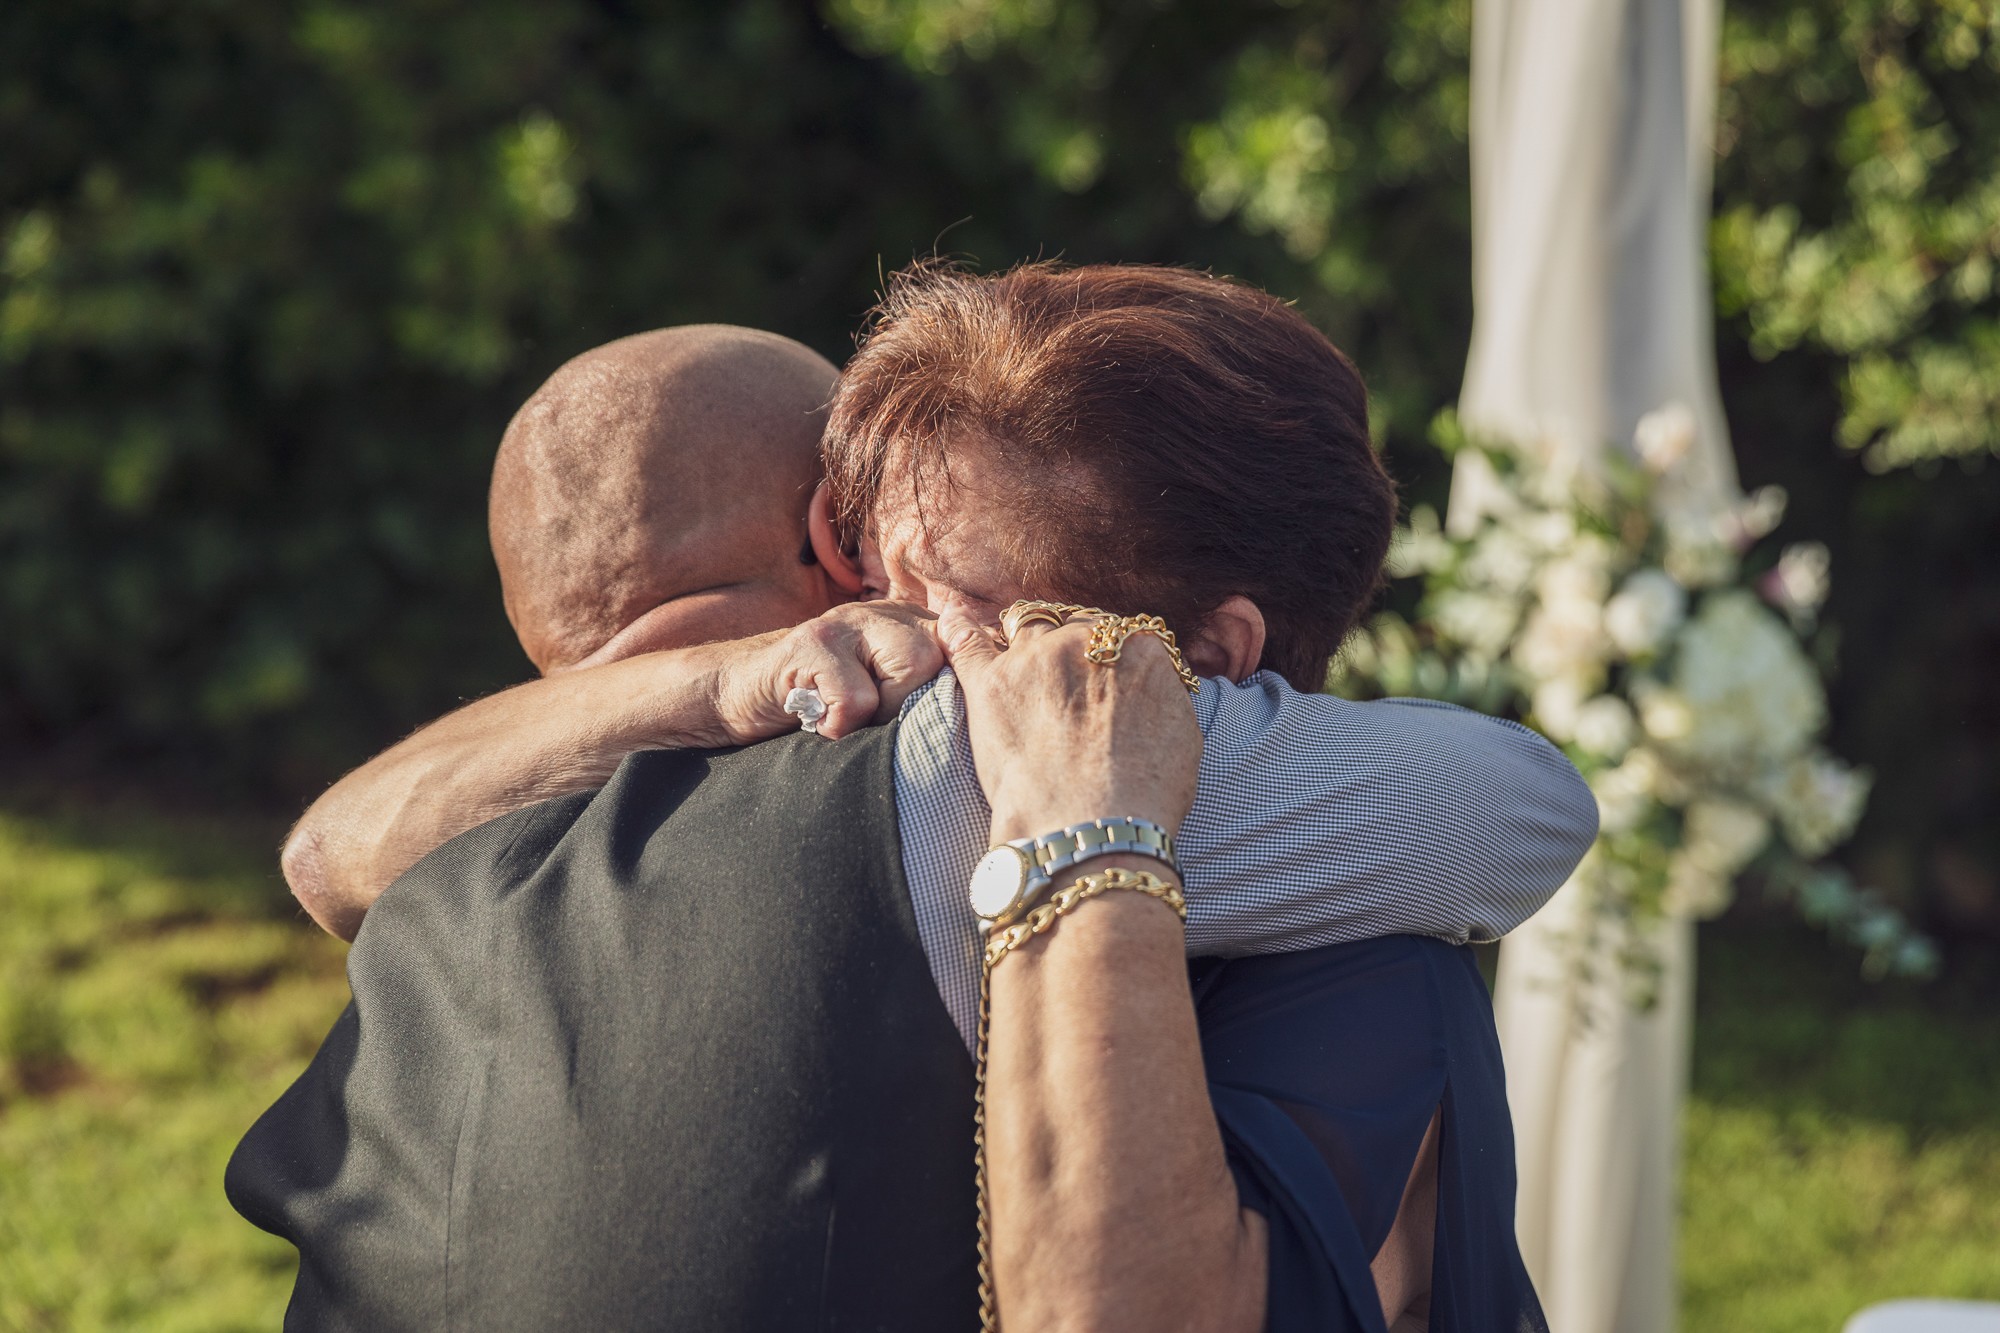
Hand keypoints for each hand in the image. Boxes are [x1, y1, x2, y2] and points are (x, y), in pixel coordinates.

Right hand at [714, 600, 944, 742]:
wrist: (733, 696)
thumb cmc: (817, 707)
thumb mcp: (880, 694)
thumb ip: (926, 686)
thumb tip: (985, 707)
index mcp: (907, 622)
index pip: (965, 644)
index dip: (958, 686)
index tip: (939, 715)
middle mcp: (881, 612)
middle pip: (942, 655)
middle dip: (911, 701)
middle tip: (869, 718)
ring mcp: (844, 622)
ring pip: (911, 667)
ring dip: (878, 711)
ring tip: (844, 717)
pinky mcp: (811, 644)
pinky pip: (858, 697)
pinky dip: (839, 725)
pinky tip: (817, 721)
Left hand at [938, 604, 1201, 844]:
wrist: (1091, 824)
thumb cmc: (1145, 795)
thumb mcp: (1184, 735)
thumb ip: (1164, 694)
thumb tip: (1154, 685)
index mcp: (1139, 647)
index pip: (1119, 634)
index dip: (1108, 659)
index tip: (1102, 682)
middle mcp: (1087, 639)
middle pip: (1072, 626)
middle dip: (1069, 651)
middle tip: (1063, 689)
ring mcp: (1035, 656)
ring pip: (1025, 627)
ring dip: (1025, 644)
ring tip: (1022, 673)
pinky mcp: (990, 682)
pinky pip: (966, 640)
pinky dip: (959, 628)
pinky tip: (952, 620)